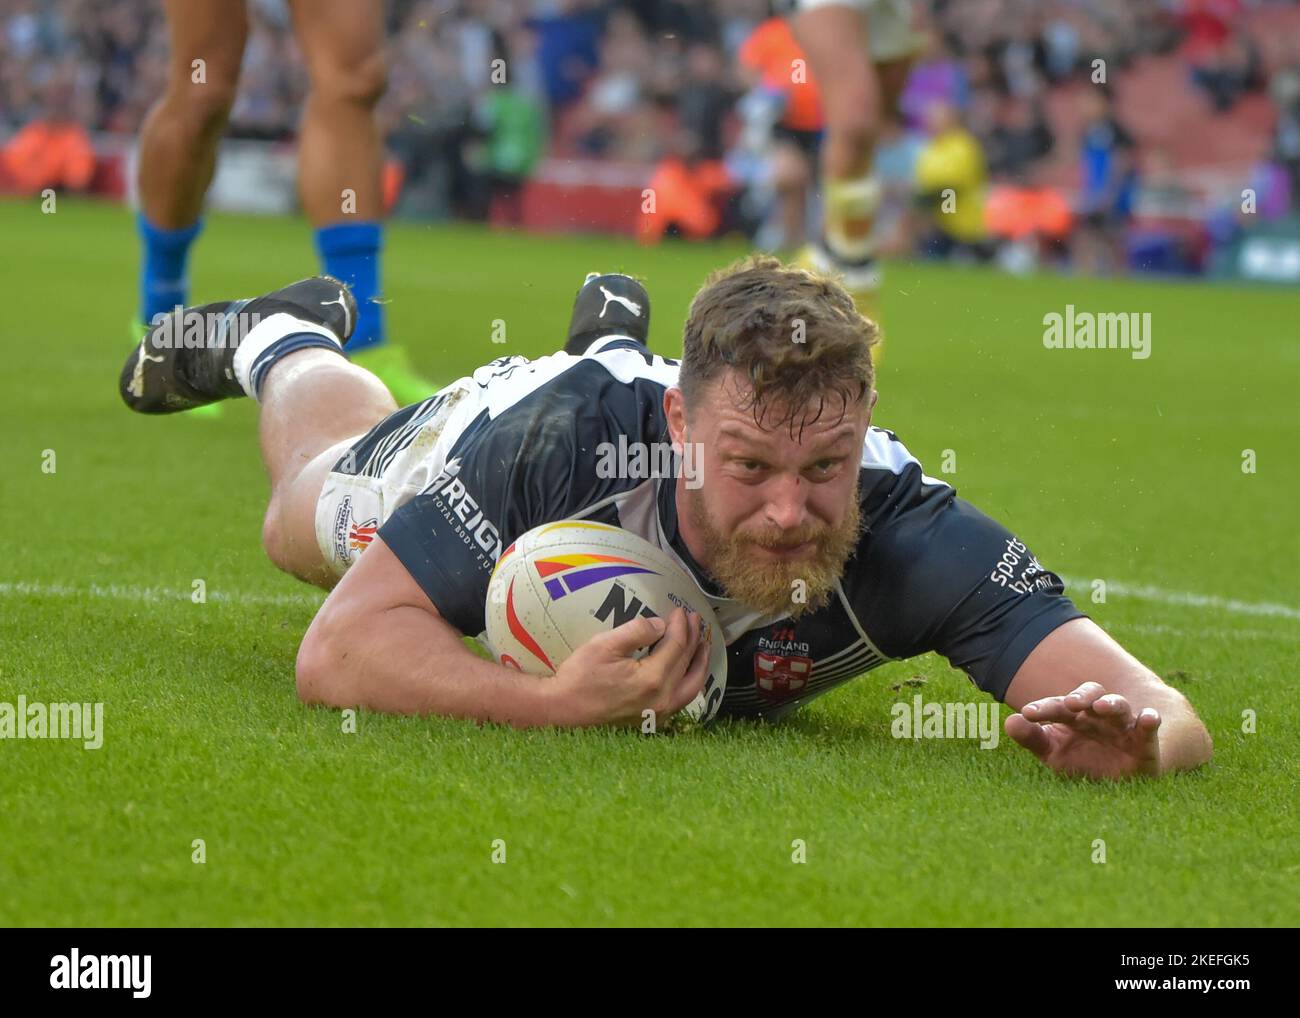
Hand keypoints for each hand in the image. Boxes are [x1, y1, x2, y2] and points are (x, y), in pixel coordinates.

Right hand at [546, 607, 710, 727]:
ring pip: (691, 686)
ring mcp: (659, 712)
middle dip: (692, 638)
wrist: (564, 709)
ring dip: (699, 663)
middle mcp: (661, 698)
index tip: (680, 610)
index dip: (680, 625)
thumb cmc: (580, 675)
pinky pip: (682, 699)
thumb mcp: (605, 644)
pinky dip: (690, 682)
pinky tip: (688, 672)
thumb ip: (637, 631)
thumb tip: (660, 626)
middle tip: (694, 620)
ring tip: (702, 645)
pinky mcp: (652, 718)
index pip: (676, 645)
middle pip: (686, 663)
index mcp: (651, 678)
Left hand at [1005, 681, 1162, 778]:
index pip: (1057, 705)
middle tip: (1070, 703)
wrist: (1118, 776)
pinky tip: (1149, 717)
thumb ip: (1031, 738)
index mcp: (1073, 715)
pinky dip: (1149, 721)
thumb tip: (1009, 722)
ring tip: (1101, 706)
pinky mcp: (1144, 742)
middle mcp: (1097, 715)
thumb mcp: (1052, 752)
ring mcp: (1121, 726)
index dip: (1044, 708)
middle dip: (1080, 697)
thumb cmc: (1080, 759)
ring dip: (1111, 704)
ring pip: (1118, 707)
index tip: (1027, 712)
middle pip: (1089, 696)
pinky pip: (1148, 728)